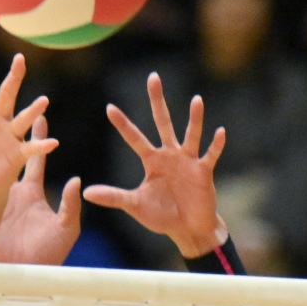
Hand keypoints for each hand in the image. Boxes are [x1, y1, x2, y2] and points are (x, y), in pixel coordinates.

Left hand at [0, 35, 51, 212]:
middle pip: (7, 94)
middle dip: (13, 77)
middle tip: (20, 58)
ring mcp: (11, 136)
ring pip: (22, 119)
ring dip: (32, 111)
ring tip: (42, 101)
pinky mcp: (18, 154)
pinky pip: (32, 148)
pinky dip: (41, 145)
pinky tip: (52, 142)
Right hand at [0, 113, 81, 266]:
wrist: (25, 275)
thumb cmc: (50, 254)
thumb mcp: (65, 229)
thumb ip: (69, 205)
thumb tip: (75, 180)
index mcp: (32, 191)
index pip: (35, 156)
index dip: (37, 135)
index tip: (40, 112)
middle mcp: (12, 191)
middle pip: (6, 155)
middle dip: (2, 134)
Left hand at [86, 72, 226, 256]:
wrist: (188, 229)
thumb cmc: (162, 215)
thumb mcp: (134, 205)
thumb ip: (113, 196)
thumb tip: (86, 193)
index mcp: (152, 160)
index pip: (134, 138)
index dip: (123, 124)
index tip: (109, 107)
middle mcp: (169, 155)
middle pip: (162, 122)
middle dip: (157, 101)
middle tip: (153, 77)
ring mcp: (187, 161)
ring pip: (190, 134)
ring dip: (194, 118)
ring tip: (197, 100)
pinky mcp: (203, 172)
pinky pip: (210, 155)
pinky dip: (216, 145)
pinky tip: (220, 132)